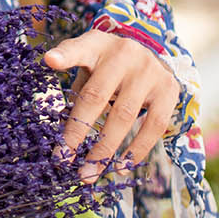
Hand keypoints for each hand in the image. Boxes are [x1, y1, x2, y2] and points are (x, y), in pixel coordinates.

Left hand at [43, 29, 180, 182]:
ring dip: (105, 150)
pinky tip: (121, 167)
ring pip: (124, 116)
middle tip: (64, 160)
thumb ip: (74, 81)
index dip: (64, 56)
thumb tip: (59, 120)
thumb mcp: (89, 61)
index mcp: (97, 44)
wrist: (152, 55)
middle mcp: (124, 54)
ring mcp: (149, 71)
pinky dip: (137, 150)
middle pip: (97, 96)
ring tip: (90, 173)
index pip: (78, 48)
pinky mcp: (169, 89)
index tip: (49, 61)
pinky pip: (154, 125)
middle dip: (78, 132)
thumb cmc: (109, 65)